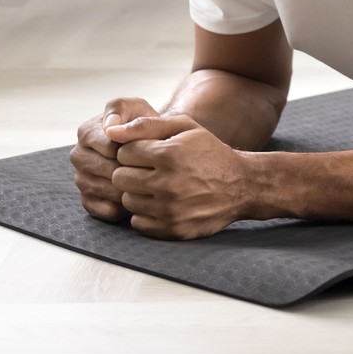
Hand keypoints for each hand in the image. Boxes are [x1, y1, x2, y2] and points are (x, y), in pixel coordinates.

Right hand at [72, 96, 158, 223]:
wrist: (153, 148)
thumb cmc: (145, 127)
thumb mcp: (137, 108)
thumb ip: (121, 108)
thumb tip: (110, 126)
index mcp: (87, 132)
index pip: (108, 146)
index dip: (131, 150)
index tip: (148, 150)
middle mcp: (79, 155)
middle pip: (105, 169)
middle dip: (131, 170)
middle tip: (152, 170)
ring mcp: (81, 179)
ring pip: (104, 189)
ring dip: (127, 189)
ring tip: (147, 183)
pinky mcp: (88, 200)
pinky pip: (103, 209)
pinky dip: (121, 207)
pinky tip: (136, 198)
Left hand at [107, 113, 258, 239]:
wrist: (242, 186)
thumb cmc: (209, 152)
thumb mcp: (185, 127)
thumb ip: (146, 124)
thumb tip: (110, 132)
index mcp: (168, 154)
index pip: (123, 153)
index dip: (134, 151)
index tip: (149, 153)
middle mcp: (167, 184)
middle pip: (120, 178)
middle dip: (131, 172)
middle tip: (150, 171)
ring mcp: (170, 209)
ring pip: (127, 201)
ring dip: (138, 193)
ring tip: (157, 187)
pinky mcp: (173, 229)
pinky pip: (138, 223)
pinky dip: (146, 214)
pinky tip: (161, 204)